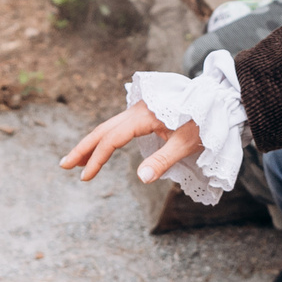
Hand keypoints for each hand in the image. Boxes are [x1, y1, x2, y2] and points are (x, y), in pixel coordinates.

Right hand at [59, 100, 201, 186]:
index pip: (113, 139)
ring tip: (77, 162)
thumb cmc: (204, 123)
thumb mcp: (186, 144)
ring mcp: (140, 110)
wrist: (218, 102)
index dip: (97, 158)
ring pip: (110, 127)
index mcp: (144, 115)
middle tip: (64, 165)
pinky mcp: (145, 114)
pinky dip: (106, 139)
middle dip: (84, 148)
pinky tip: (102, 149)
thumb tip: (141, 179)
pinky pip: (119, 126)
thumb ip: (162, 161)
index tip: (85, 177)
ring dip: (93, 144)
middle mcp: (138, 110)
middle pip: (103, 129)